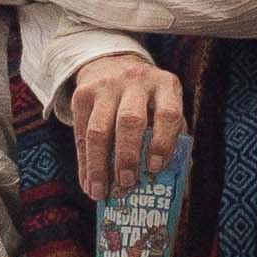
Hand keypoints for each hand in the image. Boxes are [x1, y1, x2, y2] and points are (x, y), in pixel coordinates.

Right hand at [63, 50, 184, 196]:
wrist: (112, 64)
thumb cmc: (147, 99)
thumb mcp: (165, 106)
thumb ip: (174, 139)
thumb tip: (176, 184)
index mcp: (165, 86)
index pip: (167, 114)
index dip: (162, 144)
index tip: (155, 169)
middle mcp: (136, 81)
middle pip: (130, 121)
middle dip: (127, 157)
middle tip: (127, 184)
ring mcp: (106, 86)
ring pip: (98, 130)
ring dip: (99, 165)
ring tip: (101, 192)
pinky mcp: (83, 94)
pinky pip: (80, 133)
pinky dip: (84, 163)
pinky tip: (88, 182)